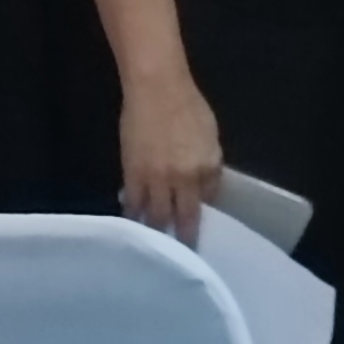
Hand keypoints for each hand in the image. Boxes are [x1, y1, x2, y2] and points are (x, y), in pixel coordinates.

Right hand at [117, 67, 223, 242]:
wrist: (157, 89)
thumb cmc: (188, 106)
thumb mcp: (211, 138)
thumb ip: (209, 167)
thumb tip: (205, 191)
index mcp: (207, 168)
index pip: (206, 204)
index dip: (201, 221)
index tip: (196, 235)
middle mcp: (184, 179)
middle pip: (182, 218)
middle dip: (181, 238)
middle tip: (179, 254)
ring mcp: (156, 179)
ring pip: (156, 217)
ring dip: (156, 232)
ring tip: (156, 245)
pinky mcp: (132, 174)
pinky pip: (133, 204)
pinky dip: (134, 216)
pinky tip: (134, 223)